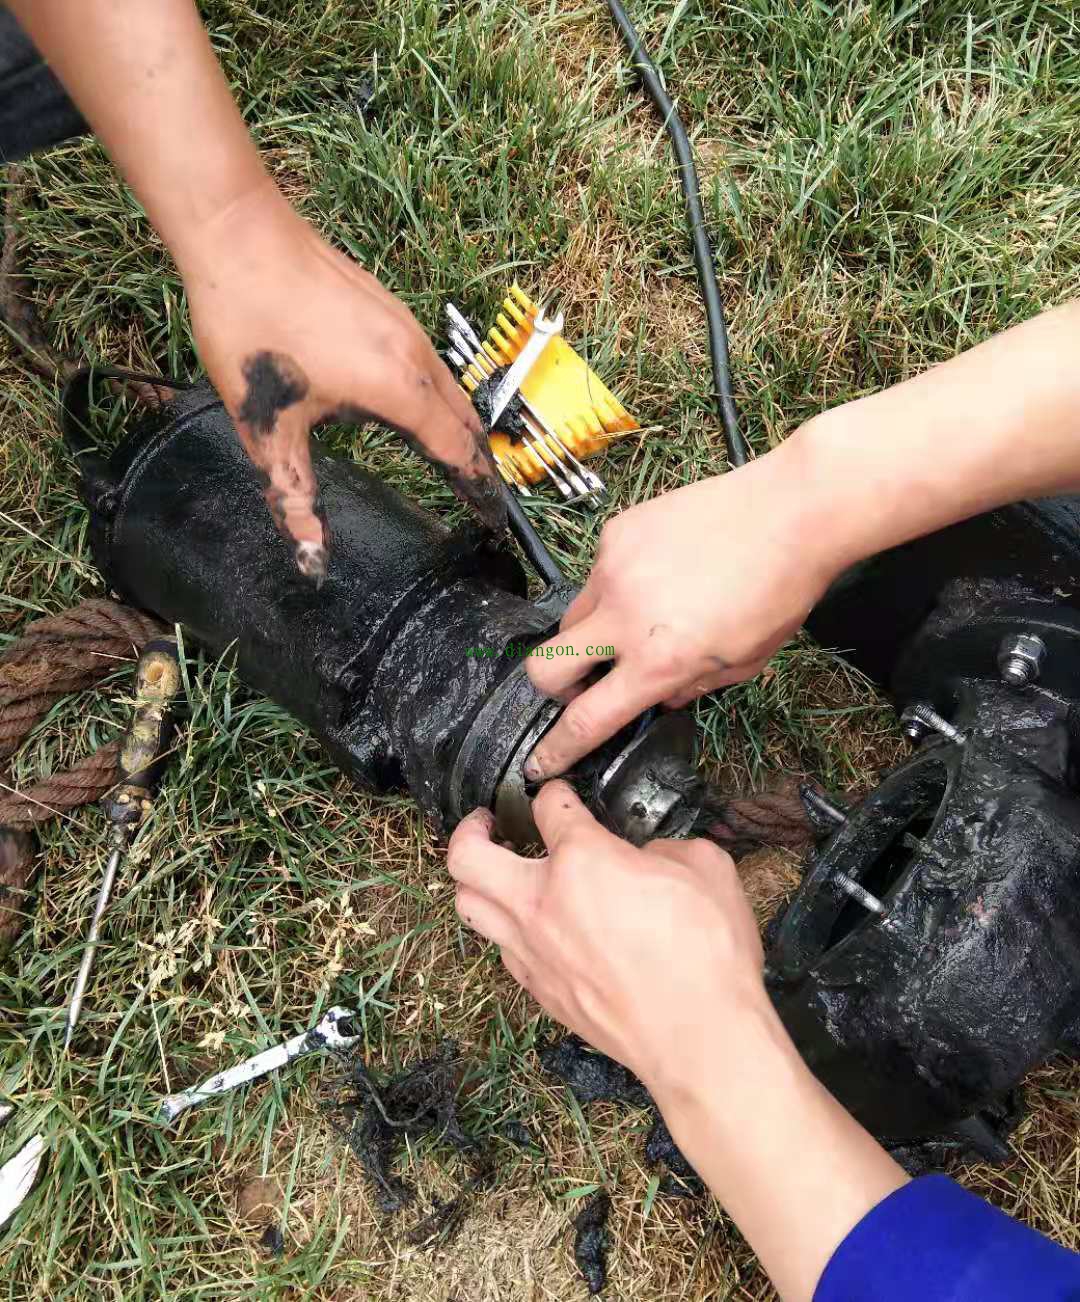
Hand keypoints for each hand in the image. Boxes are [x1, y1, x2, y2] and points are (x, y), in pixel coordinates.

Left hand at [180, 187, 502, 577]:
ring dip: (461, 430)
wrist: (239, 233)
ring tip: (459, 462)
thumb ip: (294, 496)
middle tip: (484, 501)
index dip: (477, 491)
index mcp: (399, 391)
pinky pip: (432, 367)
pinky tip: (418, 408)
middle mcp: (417, 358)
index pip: (457, 453)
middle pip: (466, 422)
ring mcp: (407, 328)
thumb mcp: (268, 429)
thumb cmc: (252, 329)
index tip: (494, 522)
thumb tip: (312, 559)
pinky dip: (441, 399)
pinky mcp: (389, 309)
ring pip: (452, 390)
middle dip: (478, 464)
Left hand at [448, 783, 908, 1301]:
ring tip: (495, 871)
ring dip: (475, 882)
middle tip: (487, 821)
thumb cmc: (707, 954)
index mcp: (582, 859)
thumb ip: (666, 848)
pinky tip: (533, 926)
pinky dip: (507, 930)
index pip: (548, 807)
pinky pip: (502, 950)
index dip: (555, 793)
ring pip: (469, 907)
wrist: (699, 1039)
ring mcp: (533, 951)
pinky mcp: (540, 991)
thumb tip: (648, 857)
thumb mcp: (706, 869)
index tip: (561, 795)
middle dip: (470, 828)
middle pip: (465, 855)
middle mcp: (541, 902)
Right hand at [523, 439, 834, 778]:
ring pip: (570, 617)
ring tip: (641, 616)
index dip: (556, 748)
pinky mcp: (615, 533)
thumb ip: (690, 688)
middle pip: (544, 667)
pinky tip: (660, 570)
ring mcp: (612, 570)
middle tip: (585, 683)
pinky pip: (598, 572)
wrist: (789, 512)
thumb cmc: (778, 594)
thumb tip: (656, 697)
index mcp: (658, 661)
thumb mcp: (743, 664)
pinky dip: (617, 585)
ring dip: (591, 632)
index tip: (538, 762)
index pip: (585, 720)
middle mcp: (623, 618)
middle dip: (554, 687)